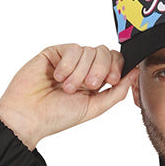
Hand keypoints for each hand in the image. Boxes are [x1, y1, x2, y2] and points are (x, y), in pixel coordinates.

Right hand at [0, 44, 135, 150]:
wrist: (29, 116)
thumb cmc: (57, 117)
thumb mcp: (94, 108)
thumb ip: (116, 92)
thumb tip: (135, 73)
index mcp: (94, 81)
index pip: (115, 61)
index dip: (117, 67)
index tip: (111, 81)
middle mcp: (83, 68)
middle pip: (105, 52)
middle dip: (100, 70)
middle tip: (88, 86)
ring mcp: (69, 59)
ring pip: (89, 50)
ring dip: (80, 72)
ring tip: (66, 88)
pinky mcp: (55, 52)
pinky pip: (73, 48)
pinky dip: (68, 65)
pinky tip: (58, 77)